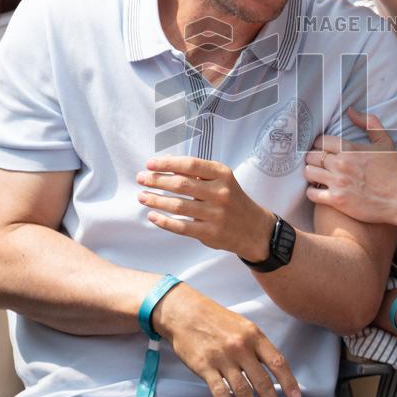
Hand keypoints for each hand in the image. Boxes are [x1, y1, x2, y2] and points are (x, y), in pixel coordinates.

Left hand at [137, 157, 275, 262]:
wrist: (254, 229)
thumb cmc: (232, 200)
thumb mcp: (223, 180)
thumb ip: (199, 173)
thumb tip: (167, 165)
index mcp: (222, 174)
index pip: (190, 165)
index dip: (167, 163)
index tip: (150, 164)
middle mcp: (220, 193)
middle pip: (181, 185)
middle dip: (157, 181)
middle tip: (141, 179)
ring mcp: (215, 214)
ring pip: (178, 206)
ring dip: (156, 200)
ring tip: (142, 196)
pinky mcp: (210, 233)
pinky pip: (181, 227)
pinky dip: (164, 221)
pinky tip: (153, 216)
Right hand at [155, 283, 301, 396]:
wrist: (186, 313)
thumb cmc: (215, 319)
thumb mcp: (243, 325)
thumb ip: (257, 346)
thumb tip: (272, 368)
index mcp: (253, 335)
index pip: (277, 362)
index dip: (288, 381)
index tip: (295, 396)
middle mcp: (240, 347)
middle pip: (262, 381)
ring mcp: (223, 358)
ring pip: (243, 391)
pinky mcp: (205, 367)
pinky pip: (220, 393)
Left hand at [304, 108, 396, 228]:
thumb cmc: (392, 171)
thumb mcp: (385, 142)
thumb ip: (369, 123)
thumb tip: (350, 110)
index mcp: (349, 149)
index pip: (320, 141)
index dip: (319, 145)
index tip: (323, 150)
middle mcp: (341, 164)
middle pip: (311, 156)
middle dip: (314, 159)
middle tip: (319, 163)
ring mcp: (337, 183)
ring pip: (309, 172)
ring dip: (311, 173)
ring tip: (317, 176)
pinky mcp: (336, 200)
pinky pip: (311, 193)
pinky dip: (312, 192)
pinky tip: (319, 191)